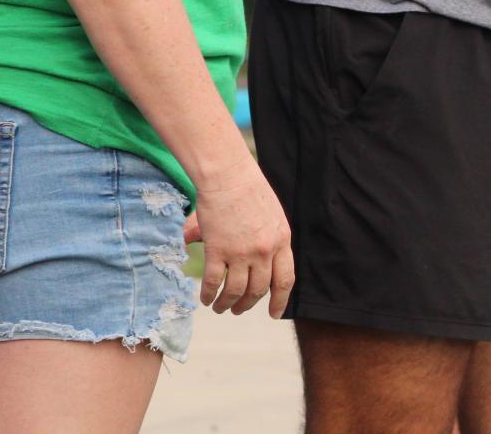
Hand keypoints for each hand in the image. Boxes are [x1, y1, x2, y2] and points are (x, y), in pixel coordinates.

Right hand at [184, 158, 293, 317]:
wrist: (228, 175)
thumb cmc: (249, 189)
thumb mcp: (272, 215)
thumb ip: (270, 240)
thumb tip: (260, 262)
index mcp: (282, 240)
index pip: (285, 280)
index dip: (280, 301)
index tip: (274, 314)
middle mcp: (264, 250)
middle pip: (258, 289)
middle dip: (248, 304)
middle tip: (238, 310)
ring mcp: (241, 252)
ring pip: (236, 290)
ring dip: (227, 304)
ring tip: (221, 308)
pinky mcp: (218, 249)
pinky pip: (213, 282)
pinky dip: (209, 294)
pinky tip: (205, 299)